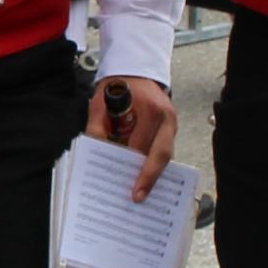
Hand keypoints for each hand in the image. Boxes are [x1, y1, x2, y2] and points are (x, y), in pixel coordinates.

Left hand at [85, 74, 179, 200]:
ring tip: (140, 193)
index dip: (133, 166)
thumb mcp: (100, 103)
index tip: (127, 185)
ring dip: (153, 174)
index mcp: (151, 110)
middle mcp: (167, 118)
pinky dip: (153, 165)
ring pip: (165, 155)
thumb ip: (96, 127)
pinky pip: (163, 150)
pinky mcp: (170, 129)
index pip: (142, 145)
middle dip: (149, 177)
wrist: (135, 70)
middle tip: (137, 197)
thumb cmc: (117, 86)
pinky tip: (143, 179)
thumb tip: (96, 155)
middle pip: (162, 155)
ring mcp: (172, 123)